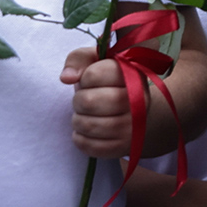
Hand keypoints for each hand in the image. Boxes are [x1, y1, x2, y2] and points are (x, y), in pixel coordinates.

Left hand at [63, 44, 160, 158]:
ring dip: (78, 120)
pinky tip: (86, 131)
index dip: (85, 78)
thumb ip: (78, 59)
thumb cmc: (108, 81)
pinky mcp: (125, 147)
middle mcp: (139, 101)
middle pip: (88, 101)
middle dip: (78, 101)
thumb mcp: (95, 61)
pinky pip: (90, 147)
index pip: (93, 75)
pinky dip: (80, 139)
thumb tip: (67, 78)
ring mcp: (134, 126)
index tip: (92, 80)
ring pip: (88, 125)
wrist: (134, 107)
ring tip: (85, 115)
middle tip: (85, 101)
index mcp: (133, 74)